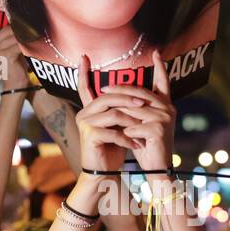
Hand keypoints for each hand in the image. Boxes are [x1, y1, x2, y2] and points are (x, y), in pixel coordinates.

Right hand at [0, 0, 26, 92]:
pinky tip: (32, 44)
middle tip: (31, 24)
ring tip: (34, 35)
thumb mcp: (10, 48)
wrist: (15, 84)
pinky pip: (17, 44)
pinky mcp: (1, 55)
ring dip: (25, 36)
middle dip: (19, 28)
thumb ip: (9, 36)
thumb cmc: (15, 66)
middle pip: (6, 29)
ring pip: (13, 36)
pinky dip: (26, 44)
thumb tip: (18, 20)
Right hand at [75, 54, 138, 173]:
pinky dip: (128, 138)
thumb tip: (138, 96)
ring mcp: (85, 124)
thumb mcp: (119, 127)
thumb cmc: (112, 150)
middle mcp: (84, 113)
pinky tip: (137, 145)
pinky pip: (114, 132)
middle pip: (109, 97)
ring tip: (144, 127)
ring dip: (133, 121)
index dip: (83, 72)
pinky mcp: (89, 136)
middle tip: (145, 102)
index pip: (84, 87)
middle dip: (130, 97)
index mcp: (90, 109)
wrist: (103, 174)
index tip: (84, 56)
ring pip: (114, 113)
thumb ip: (121, 111)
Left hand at [98, 50, 175, 173]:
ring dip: (117, 114)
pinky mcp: (159, 129)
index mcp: (165, 104)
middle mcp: (168, 108)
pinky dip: (124, 132)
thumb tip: (116, 95)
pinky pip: (134, 125)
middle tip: (102, 88)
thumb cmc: (146, 146)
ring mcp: (164, 118)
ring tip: (104, 115)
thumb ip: (135, 109)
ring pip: (132, 109)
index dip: (160, 67)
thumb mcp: (140, 123)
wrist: (156, 169)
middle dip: (118, 89)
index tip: (156, 52)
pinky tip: (121, 137)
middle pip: (139, 92)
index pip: (163, 82)